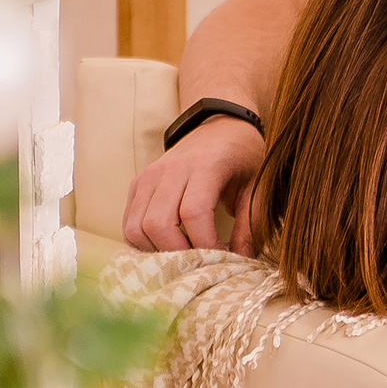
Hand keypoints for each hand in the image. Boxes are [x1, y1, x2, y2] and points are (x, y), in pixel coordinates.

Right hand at [122, 117, 267, 251]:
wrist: (220, 126)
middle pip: (158, 224)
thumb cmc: (242, 157)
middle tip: (200, 260)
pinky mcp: (138, 183)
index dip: (206, 244)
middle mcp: (172, 169)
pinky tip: (167, 245)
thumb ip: (251, 224)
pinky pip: (128, 222)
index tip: (222, 258)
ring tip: (184, 254)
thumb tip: (243, 262)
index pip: (194, 214)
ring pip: (136, 227)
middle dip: (178, 253)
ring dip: (157, 250)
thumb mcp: (258, 186)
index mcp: (206, 165)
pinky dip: (143, 241)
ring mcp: (150, 175)